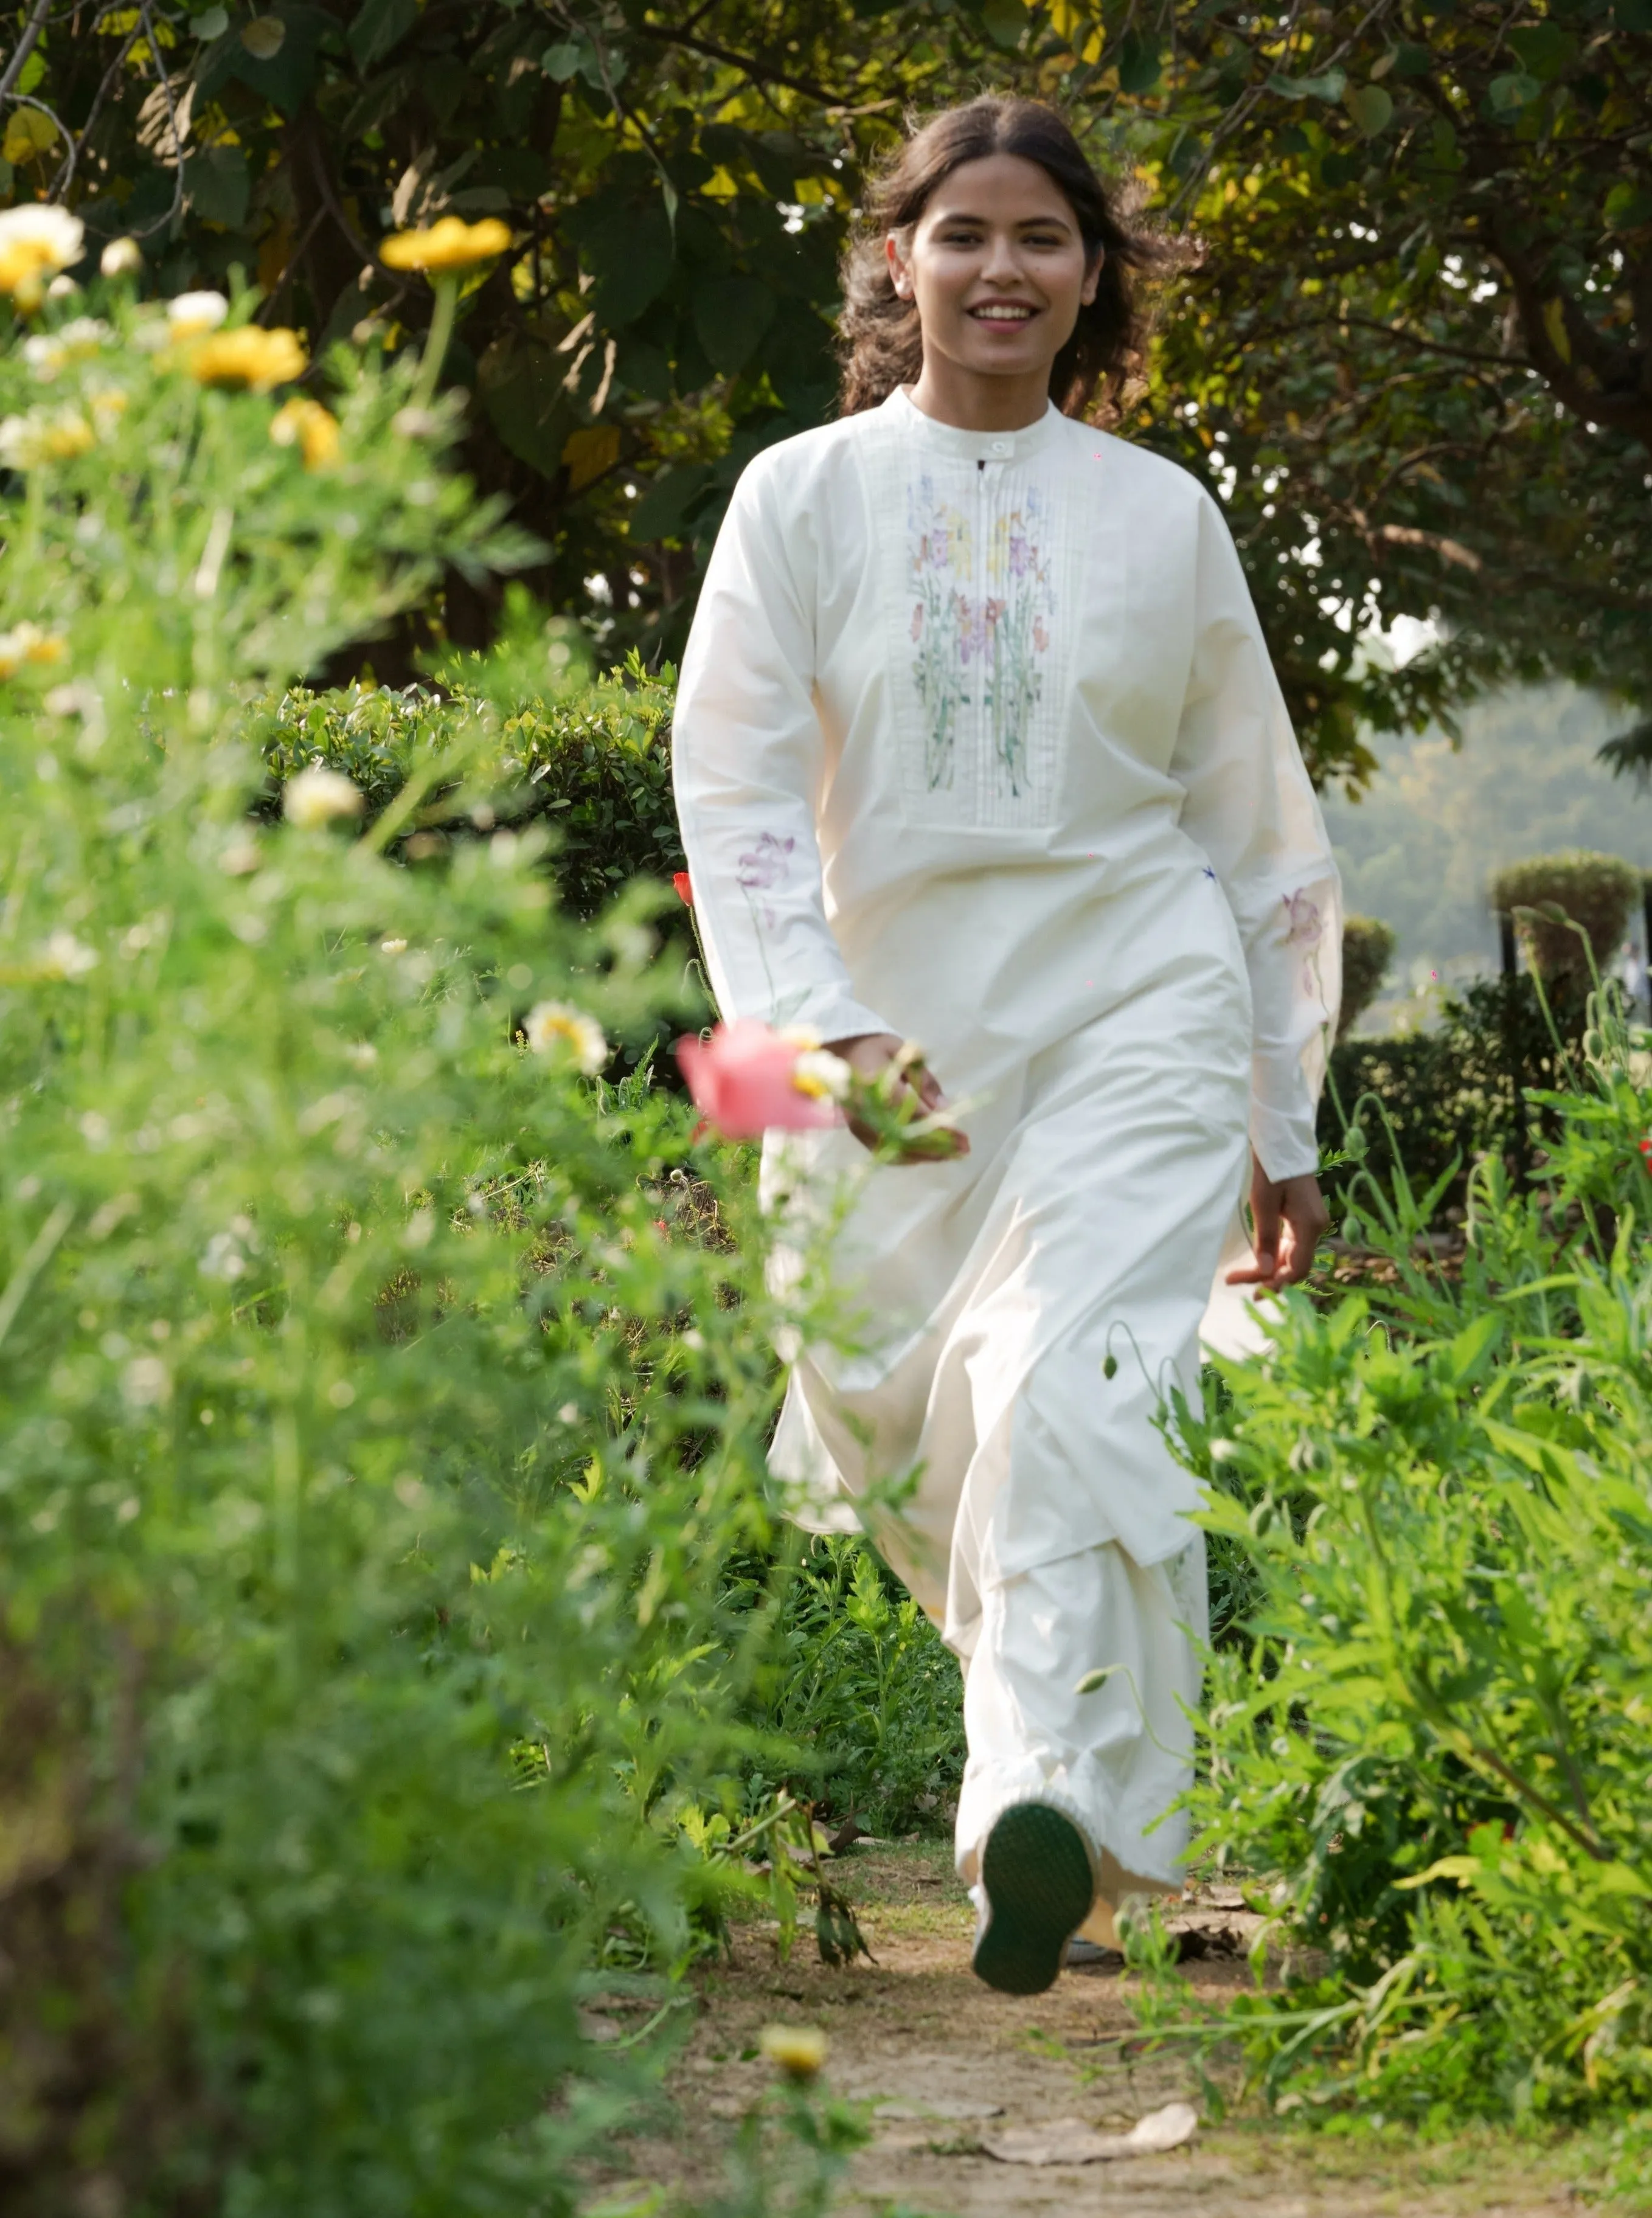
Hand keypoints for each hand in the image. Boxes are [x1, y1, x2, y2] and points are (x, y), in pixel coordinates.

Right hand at [824, 1032, 969, 1160]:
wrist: (842, 1050)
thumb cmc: (877, 1048)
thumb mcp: (906, 1054)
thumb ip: (925, 1081)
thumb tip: (947, 1109)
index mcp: (875, 1084)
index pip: (913, 1114)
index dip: (940, 1129)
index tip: (963, 1137)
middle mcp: (863, 1108)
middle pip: (905, 1138)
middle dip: (938, 1147)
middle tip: (964, 1149)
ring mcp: (857, 1122)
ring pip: (894, 1149)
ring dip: (926, 1155)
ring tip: (952, 1154)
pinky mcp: (855, 1130)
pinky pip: (883, 1151)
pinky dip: (907, 1156)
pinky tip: (927, 1155)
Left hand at [1225, 1155, 1327, 1290]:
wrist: (1282, 1143)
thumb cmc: (1271, 1169)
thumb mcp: (1263, 1204)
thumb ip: (1266, 1240)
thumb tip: (1266, 1272)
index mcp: (1310, 1226)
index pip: (1296, 1268)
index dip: (1275, 1284)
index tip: (1251, 1293)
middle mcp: (1316, 1227)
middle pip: (1294, 1264)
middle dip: (1267, 1277)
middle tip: (1236, 1281)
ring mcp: (1312, 1222)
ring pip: (1292, 1255)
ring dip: (1270, 1267)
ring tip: (1241, 1274)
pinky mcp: (1304, 1216)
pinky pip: (1292, 1244)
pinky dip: (1275, 1254)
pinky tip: (1259, 1259)